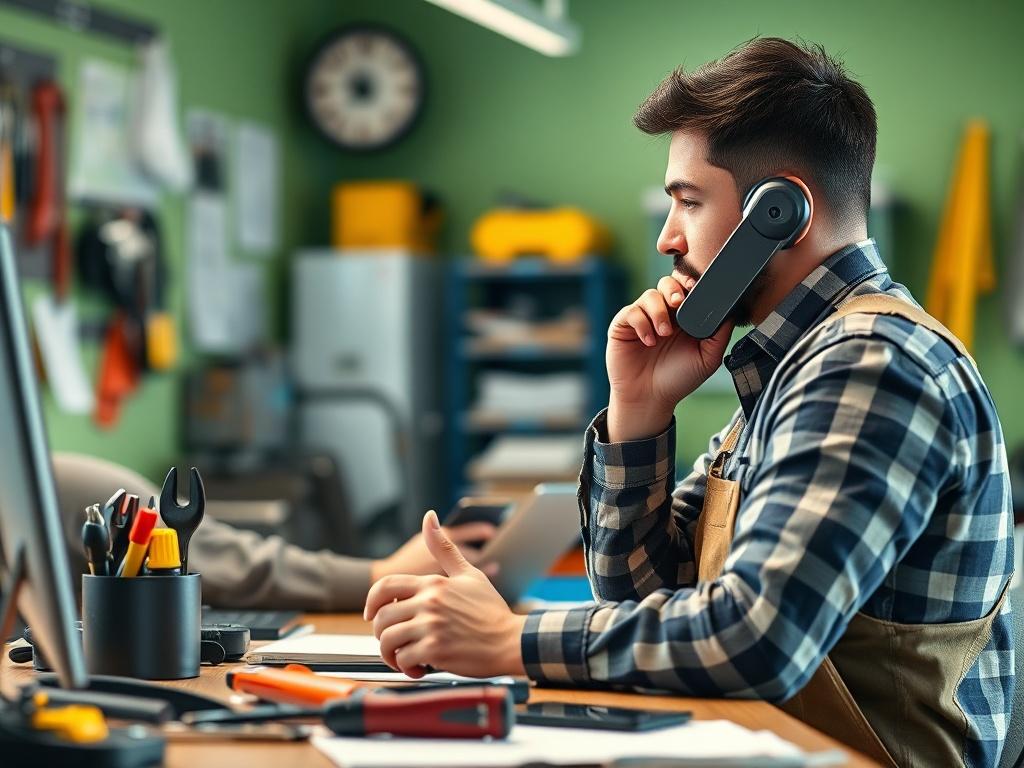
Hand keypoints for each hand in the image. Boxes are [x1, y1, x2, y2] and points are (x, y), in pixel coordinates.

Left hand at [364, 510, 526, 678]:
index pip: (385, 587)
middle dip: (381, 634)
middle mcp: (429, 602)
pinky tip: (418, 667)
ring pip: (388, 640)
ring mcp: (431, 626)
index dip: (371, 602)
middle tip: (393, 642)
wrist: (510, 641)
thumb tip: (429, 516)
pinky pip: (404, 659)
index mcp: (433, 584)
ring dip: (390, 653)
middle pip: (381, 617)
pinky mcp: (436, 650)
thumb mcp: (469, 574)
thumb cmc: (490, 610)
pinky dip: (407, 667)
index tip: (372, 615)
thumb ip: (445, 548)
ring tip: (403, 657)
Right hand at [605, 272, 733, 440]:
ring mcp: (642, 318)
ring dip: (659, 312)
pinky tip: (649, 341)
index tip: (696, 287)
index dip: (692, 282)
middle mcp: (663, 314)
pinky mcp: (623, 326)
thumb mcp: (707, 358)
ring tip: (664, 333)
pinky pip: (632, 312)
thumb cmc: (677, 379)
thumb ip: (720, 334)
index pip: (688, 289)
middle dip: (674, 288)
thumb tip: (731, 310)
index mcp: (684, 317)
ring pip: (649, 295)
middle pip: (667, 283)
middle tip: (677, 302)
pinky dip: (642, 323)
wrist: (649, 399)